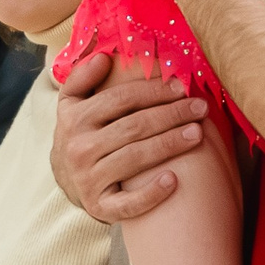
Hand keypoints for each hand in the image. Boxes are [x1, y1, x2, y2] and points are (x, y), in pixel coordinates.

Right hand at [49, 51, 208, 221]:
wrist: (65, 178)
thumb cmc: (81, 132)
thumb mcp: (72, 102)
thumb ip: (82, 76)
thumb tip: (104, 58)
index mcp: (74, 118)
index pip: (120, 99)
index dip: (153, 91)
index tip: (181, 87)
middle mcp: (78, 148)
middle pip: (132, 127)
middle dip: (170, 115)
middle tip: (199, 109)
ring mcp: (88, 179)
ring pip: (134, 158)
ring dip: (169, 145)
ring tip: (197, 134)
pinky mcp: (99, 206)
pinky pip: (127, 203)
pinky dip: (150, 194)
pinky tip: (174, 180)